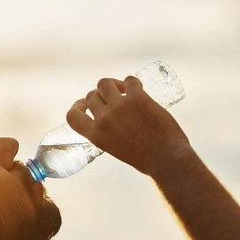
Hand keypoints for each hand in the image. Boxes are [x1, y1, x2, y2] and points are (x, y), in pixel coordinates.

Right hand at [66, 76, 191, 175]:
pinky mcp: (137, 98)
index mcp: (95, 135)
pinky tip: (137, 89)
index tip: (84, 104)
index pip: (72, 116)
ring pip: (105, 83)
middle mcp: (103, 119)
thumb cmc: (144, 158)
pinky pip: (129, 80)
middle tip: (113, 98)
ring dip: (112, 84)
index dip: (77, 106)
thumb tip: (107, 116)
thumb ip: (105, 132)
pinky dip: (132, 82)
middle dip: (101, 95)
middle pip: (92, 96)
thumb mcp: (113, 147)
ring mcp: (120, 106)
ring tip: (123, 90)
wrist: (166, 158)